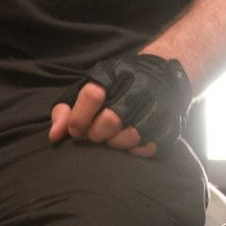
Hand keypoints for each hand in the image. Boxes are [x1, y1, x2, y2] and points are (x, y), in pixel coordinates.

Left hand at [47, 52, 190, 154]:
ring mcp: (157, 104)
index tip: (76, 129)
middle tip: (95, 135)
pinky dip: (136, 150)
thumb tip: (55, 135)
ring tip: (112, 138)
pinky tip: (130, 143)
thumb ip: (65, 110)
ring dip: (116, 144)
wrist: (160, 75)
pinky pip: (149, 146)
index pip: (92, 95)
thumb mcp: (86, 89)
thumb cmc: (114, 87)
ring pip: (131, 136)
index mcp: (113, 74)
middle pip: (111, 120)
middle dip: (97, 134)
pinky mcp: (170, 122)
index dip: (79, 118)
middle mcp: (138, 86)